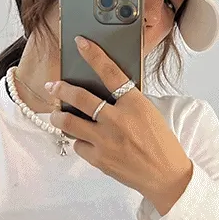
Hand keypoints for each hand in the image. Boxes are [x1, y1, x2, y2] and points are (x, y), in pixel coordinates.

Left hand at [48, 36, 192, 208]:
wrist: (166, 176)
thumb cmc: (160, 144)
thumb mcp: (149, 114)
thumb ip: (126, 102)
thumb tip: (101, 92)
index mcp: (135, 104)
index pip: (110, 72)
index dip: (92, 54)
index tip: (80, 43)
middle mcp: (118, 120)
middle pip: (80, 97)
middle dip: (61, 88)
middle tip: (52, 86)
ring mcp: (106, 141)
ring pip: (69, 122)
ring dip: (58, 115)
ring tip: (56, 113)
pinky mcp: (99, 159)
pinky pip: (78, 145)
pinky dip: (78, 140)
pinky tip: (82, 139)